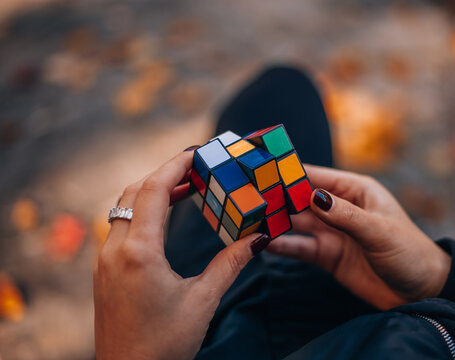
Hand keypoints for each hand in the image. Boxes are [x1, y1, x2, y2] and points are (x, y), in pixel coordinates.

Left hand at [94, 149, 269, 359]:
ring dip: (152, 191)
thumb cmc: (165, 344)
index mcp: (139, 253)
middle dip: (165, 173)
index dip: (175, 166)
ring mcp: (104, 261)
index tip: (196, 152)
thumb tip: (258, 238)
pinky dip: (142, 211)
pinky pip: (120, 226)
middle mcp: (115, 251)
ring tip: (184, 188)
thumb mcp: (203, 301)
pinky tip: (163, 219)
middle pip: (135, 191)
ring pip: (124, 207)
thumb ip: (230, 264)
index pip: (154, 190)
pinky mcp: (104, 271)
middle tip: (196, 168)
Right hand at [266, 165, 450, 309]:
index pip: (315, 177)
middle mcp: (339, 208)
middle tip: (247, 198)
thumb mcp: (378, 230)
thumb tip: (312, 197)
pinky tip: (264, 244)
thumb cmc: (409, 253)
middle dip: (276, 198)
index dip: (288, 173)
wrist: (421, 293)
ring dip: (275, 222)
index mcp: (354, 191)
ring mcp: (331, 232)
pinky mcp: (328, 255)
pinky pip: (300, 247)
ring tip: (249, 221)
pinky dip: (283, 245)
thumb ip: (345, 215)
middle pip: (300, 199)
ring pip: (296, 223)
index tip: (261, 170)